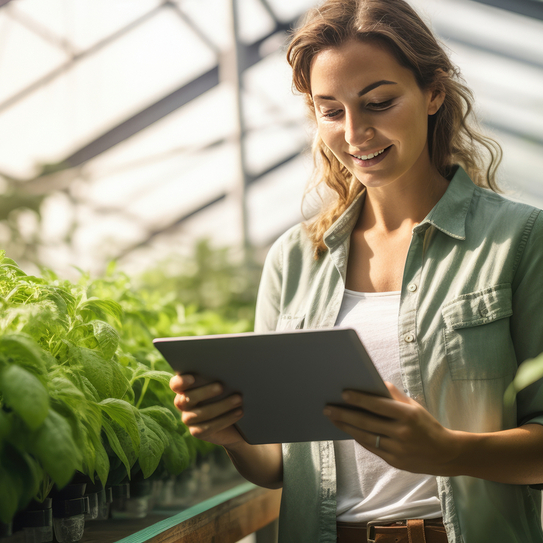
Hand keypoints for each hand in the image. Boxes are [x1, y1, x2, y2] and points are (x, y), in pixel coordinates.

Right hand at [169, 374, 244, 447]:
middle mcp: (183, 403)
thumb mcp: (224, 382)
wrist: (236, 419)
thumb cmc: (229, 391)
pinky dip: (224, 420)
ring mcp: (188, 418)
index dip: (180, 382)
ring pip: (198, 414)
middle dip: (204, 392)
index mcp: (185, 387)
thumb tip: (227, 367)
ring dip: (220, 406)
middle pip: (186, 399)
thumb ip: (219, 375)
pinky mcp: (197, 432)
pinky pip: (207, 428)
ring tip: (238, 399)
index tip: (192, 378)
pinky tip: (239, 412)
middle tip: (221, 386)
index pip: (176, 384)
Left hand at [324, 382, 460, 475]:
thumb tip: (373, 382)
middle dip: (344, 415)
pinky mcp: (394, 461)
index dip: (359, 400)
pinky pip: (371, 447)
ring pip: (365, 437)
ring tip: (332, 418)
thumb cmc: (426, 425)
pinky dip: (358, 438)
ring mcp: (398, 450)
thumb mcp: (414, 406)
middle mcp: (402, 433)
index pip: (378, 405)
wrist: (446, 454)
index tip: (343, 394)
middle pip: (367, 423)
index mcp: (408, 416)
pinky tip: (347, 429)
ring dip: (346, 427)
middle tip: (327, 408)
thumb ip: (394, 396)